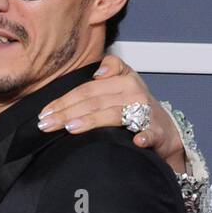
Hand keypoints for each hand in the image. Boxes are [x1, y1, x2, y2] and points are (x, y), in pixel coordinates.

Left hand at [37, 52, 185, 173]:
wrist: (166, 129)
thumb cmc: (137, 106)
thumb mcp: (124, 82)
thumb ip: (109, 71)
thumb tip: (96, 72)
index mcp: (123, 80)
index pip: (87, 89)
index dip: (64, 100)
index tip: (45, 112)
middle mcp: (134, 93)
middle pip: (94, 101)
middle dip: (67, 113)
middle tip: (46, 124)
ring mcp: (146, 112)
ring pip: (113, 114)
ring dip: (91, 121)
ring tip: (70, 128)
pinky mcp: (157, 131)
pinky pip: (149, 133)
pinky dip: (143, 137)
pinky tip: (135, 141)